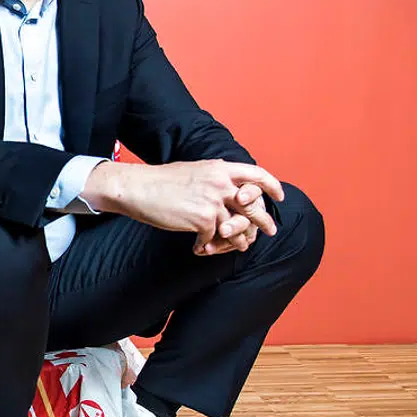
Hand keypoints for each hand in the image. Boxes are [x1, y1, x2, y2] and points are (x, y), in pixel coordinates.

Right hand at [81, 159, 283, 255]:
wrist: (138, 188)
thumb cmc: (161, 181)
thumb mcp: (195, 170)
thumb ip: (215, 178)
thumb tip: (230, 188)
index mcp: (220, 168)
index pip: (257, 174)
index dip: (272, 186)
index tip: (278, 197)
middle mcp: (221, 183)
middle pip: (253, 205)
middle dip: (263, 221)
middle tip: (269, 230)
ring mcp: (213, 202)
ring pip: (236, 227)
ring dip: (237, 240)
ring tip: (237, 247)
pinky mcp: (203, 219)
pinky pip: (214, 237)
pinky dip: (207, 245)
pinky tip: (199, 247)